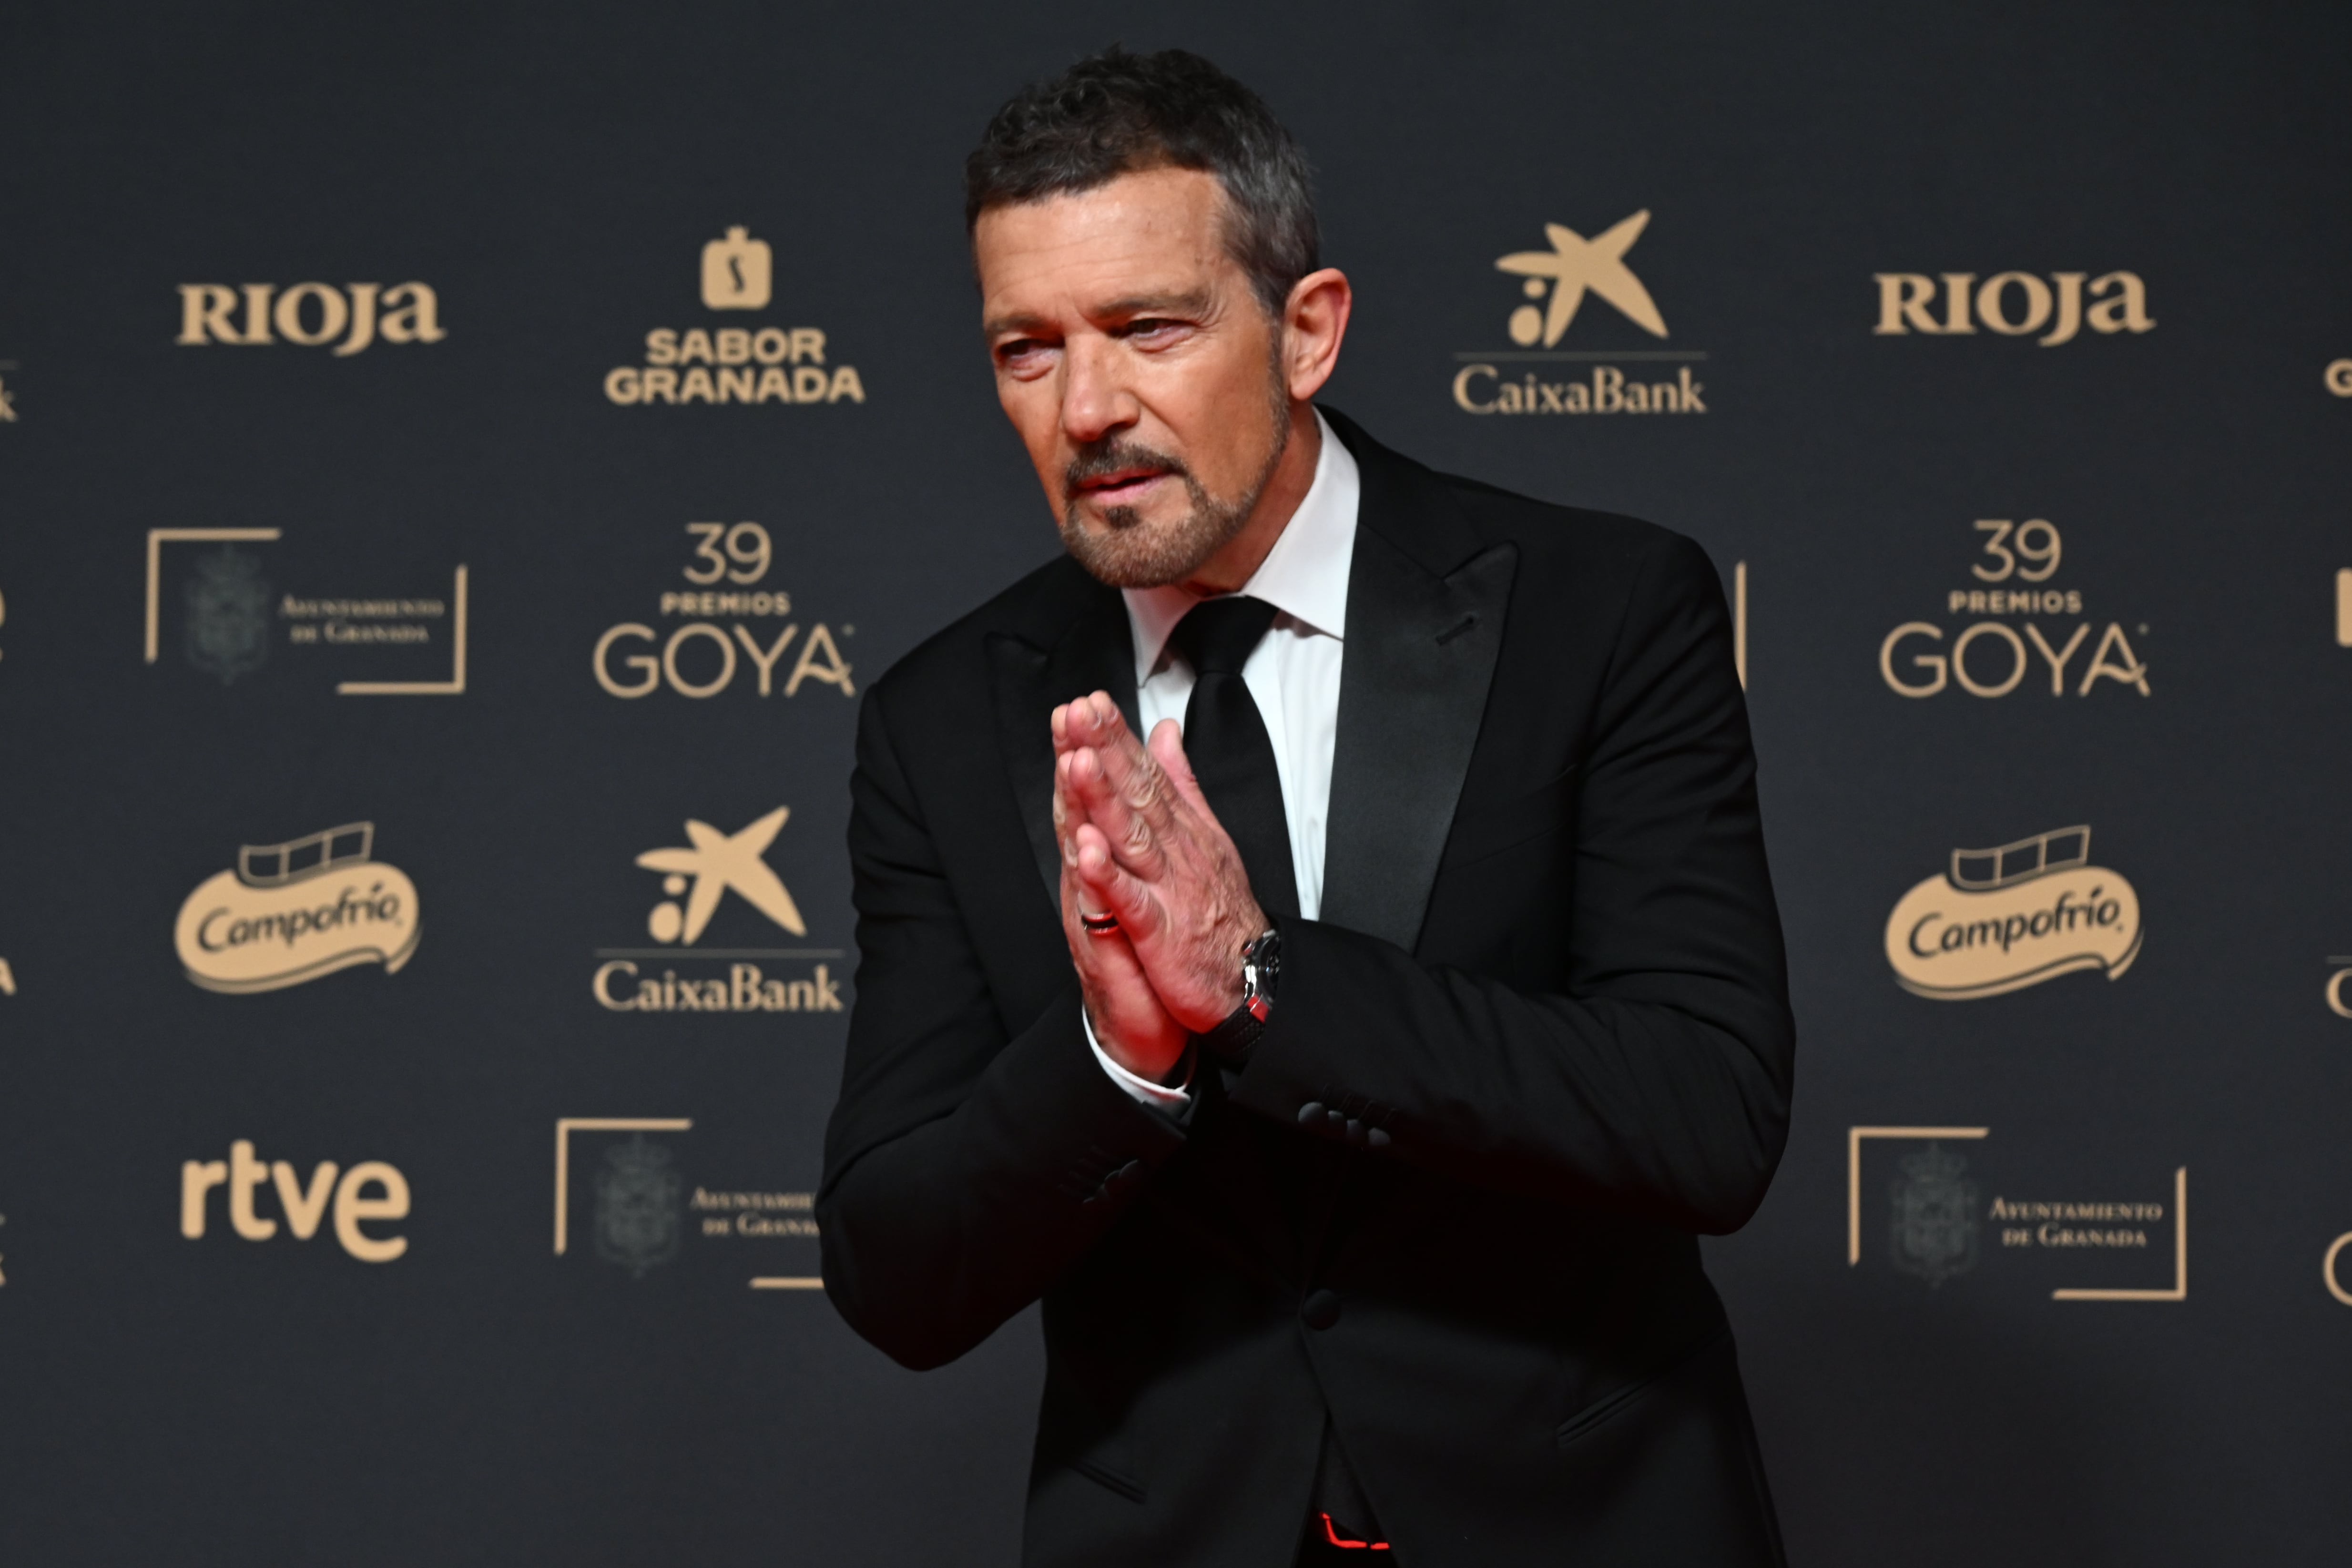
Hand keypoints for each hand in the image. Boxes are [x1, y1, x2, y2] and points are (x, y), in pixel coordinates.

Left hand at [1054, 692, 1266, 1032]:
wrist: (1251, 977)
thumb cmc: (1222, 909)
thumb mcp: (1205, 835)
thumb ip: (1181, 782)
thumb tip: (1164, 731)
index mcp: (1182, 829)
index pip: (1145, 774)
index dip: (1116, 738)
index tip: (1090, 703)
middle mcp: (1176, 852)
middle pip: (1136, 795)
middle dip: (1106, 752)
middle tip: (1079, 714)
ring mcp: (1169, 890)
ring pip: (1133, 838)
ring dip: (1105, 800)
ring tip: (1079, 763)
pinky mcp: (1161, 933)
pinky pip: (1132, 902)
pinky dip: (1110, 877)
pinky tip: (1089, 850)